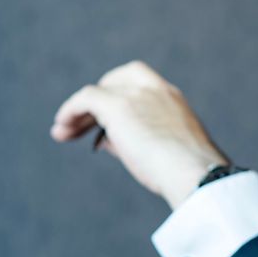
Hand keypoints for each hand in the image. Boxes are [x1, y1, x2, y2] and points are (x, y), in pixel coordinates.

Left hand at [51, 62, 229, 208]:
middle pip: (116, 82)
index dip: (119, 96)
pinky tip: (61, 127)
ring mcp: (137, 95)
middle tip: (80, 127)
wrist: (196, 174)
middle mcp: (155, 90)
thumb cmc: (186, 174)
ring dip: (80, 112)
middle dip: (98, 102)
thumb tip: (106, 141)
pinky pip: (85, 99)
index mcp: (172, 100)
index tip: (108, 121)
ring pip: (99, 91)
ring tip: (63, 131)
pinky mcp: (118, 106)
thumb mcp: (163, 152)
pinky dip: (70, 111)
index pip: (140, 84)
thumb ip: (135, 140)